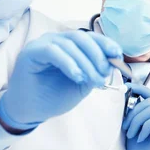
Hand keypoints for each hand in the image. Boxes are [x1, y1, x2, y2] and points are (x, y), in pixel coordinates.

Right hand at [0, 31, 121, 130]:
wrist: (31, 111)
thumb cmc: (55, 96)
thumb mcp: (82, 83)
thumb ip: (96, 70)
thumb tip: (114, 61)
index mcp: (69, 44)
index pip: (91, 38)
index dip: (106, 44)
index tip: (118, 56)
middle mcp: (56, 39)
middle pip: (82, 38)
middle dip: (98, 55)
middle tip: (105, 73)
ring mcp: (43, 43)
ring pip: (70, 44)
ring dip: (86, 63)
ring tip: (93, 80)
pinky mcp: (31, 51)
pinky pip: (53, 51)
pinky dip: (69, 63)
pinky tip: (78, 76)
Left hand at [122, 83, 149, 149]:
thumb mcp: (133, 129)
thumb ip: (133, 114)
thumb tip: (127, 96)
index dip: (140, 89)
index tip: (126, 87)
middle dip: (133, 112)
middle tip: (126, 128)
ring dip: (137, 121)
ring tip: (131, 135)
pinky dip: (145, 127)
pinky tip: (140, 138)